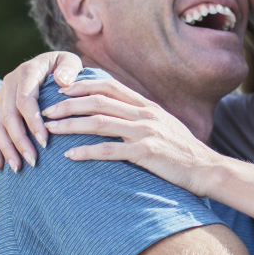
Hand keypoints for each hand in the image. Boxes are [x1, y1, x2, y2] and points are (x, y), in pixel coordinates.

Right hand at [0, 51, 83, 171]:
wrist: (49, 64)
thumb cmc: (65, 66)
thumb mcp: (70, 61)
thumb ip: (69, 68)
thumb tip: (62, 81)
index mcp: (26, 72)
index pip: (26, 100)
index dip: (33, 122)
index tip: (45, 141)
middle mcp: (9, 84)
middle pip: (9, 116)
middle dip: (20, 140)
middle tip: (33, 160)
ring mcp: (2, 97)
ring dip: (7, 148)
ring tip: (18, 168)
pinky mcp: (0, 109)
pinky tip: (0, 167)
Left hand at [41, 78, 218, 196]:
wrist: (206, 169)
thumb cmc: (183, 150)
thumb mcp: (164, 125)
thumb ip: (142, 116)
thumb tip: (119, 112)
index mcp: (147, 106)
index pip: (109, 86)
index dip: (82, 85)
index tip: (61, 90)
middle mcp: (145, 115)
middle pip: (98, 101)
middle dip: (68, 104)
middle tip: (46, 110)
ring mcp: (145, 133)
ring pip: (99, 123)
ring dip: (70, 125)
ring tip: (50, 130)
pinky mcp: (146, 154)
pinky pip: (109, 150)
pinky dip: (87, 152)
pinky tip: (70, 156)